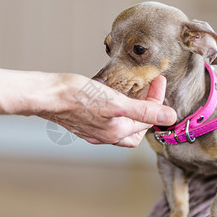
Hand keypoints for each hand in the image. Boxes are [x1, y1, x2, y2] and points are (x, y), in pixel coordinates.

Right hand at [40, 74, 176, 146]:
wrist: (47, 95)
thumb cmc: (76, 96)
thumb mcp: (116, 102)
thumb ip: (144, 110)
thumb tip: (170, 117)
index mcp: (117, 132)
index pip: (148, 118)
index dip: (158, 98)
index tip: (159, 80)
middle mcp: (106, 136)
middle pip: (137, 127)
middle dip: (148, 109)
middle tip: (149, 88)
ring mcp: (94, 131)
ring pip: (122, 124)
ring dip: (132, 110)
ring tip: (133, 91)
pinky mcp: (84, 122)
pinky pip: (108, 120)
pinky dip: (117, 110)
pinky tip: (112, 97)